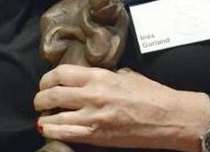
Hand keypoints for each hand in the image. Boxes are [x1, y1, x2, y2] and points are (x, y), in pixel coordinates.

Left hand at [34, 65, 209, 150]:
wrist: (170, 118)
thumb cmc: (152, 94)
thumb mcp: (126, 76)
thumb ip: (105, 76)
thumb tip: (90, 79)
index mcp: (100, 76)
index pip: (61, 73)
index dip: (47, 79)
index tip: (45, 83)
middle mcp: (93, 94)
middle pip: (53, 94)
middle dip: (40, 98)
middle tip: (39, 101)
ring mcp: (93, 117)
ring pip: (55, 116)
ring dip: (44, 117)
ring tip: (43, 118)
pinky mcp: (97, 136)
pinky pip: (66, 134)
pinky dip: (53, 131)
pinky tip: (49, 129)